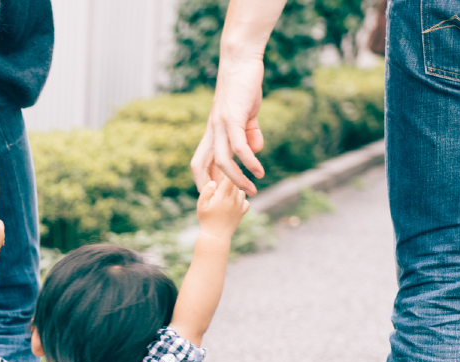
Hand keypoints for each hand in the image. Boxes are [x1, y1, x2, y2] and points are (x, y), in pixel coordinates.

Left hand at [190, 57, 265, 194]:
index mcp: (212, 131)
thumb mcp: (247, 115)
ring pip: (223, 161)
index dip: (203, 180)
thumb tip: (255, 151)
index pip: (200, 161)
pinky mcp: (233, 118)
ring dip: (237, 180)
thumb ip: (250, 133)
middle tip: (226, 202)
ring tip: (252, 190)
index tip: (214, 196)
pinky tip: (259, 170)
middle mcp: (212, 131)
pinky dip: (249, 161)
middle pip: (202, 166)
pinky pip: (240, 147)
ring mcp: (220, 125)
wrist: (240, 61)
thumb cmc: (243, 87)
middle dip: (211, 187)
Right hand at [196, 177, 249, 237]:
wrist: (216, 237)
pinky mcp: (242, 212)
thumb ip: (206, 191)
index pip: (228, 178)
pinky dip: (241, 200)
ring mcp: (239, 206)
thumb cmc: (206, 220)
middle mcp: (233, 199)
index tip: (220, 175)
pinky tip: (232, 204)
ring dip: (235, 191)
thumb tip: (213, 182)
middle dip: (229, 182)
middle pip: (235, 183)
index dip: (225, 175)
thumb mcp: (201, 205)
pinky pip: (246, 201)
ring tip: (226, 196)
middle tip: (222, 185)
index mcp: (222, 196)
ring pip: (241, 191)